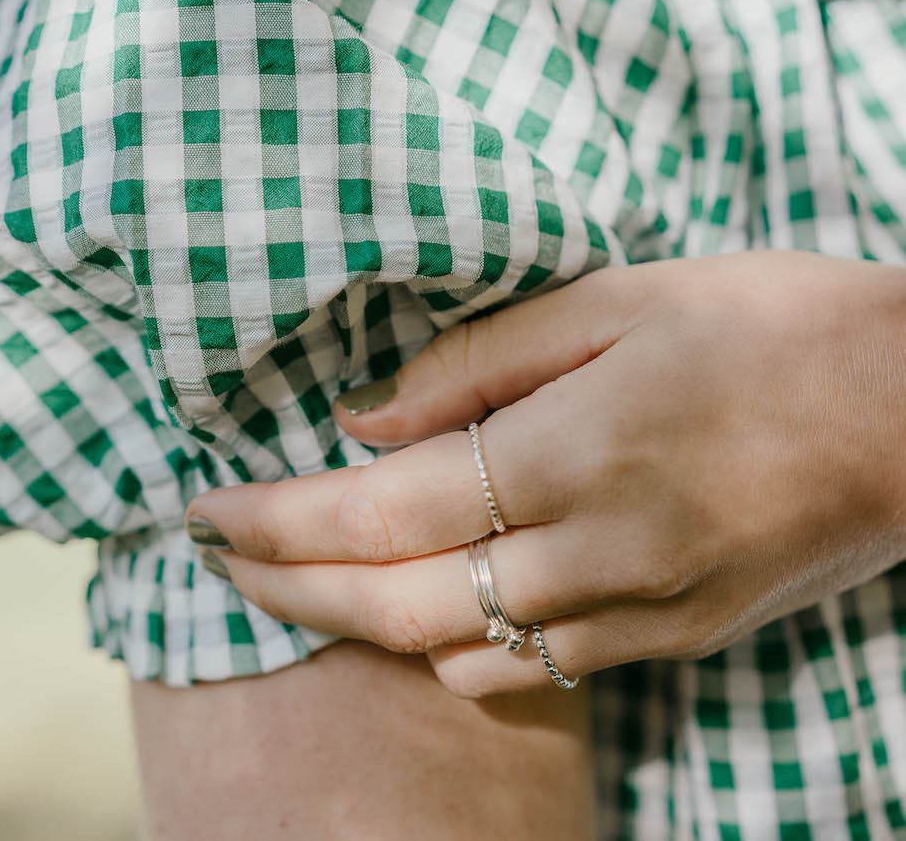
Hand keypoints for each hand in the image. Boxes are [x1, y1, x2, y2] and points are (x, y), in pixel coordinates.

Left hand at [184, 251, 905, 697]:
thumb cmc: (764, 326)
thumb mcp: (614, 300)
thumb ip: (476, 361)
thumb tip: (366, 418)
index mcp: (569, 451)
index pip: (376, 511)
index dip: (276, 521)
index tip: (205, 513)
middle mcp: (591, 552)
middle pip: (391, 601)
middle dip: (283, 587)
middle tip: (214, 559)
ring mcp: (633, 613)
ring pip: (450, 652)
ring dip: (353, 621)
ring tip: (295, 576)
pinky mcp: (670, 639)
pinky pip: (528, 669)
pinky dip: (447, 646)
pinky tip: (419, 602)